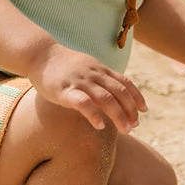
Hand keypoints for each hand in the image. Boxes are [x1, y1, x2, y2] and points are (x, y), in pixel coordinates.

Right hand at [30, 45, 147, 132]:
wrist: (39, 54)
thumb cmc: (62, 65)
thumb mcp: (86, 67)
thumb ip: (99, 78)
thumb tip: (112, 93)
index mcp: (100, 69)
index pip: (124, 82)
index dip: (136, 96)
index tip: (144, 110)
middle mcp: (93, 74)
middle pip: (119, 92)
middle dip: (130, 110)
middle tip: (135, 125)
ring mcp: (80, 81)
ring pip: (106, 98)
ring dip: (118, 115)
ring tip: (125, 130)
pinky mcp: (65, 90)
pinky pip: (83, 103)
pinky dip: (94, 115)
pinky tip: (100, 125)